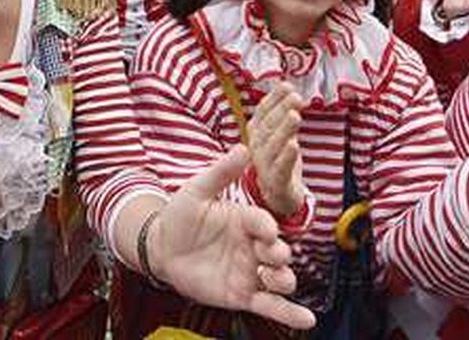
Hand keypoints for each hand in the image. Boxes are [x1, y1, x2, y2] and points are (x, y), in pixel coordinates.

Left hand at [149, 146, 315, 329]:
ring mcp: (250, 272)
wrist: (161, 249)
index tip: (264, 230)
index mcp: (246, 220)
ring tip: (279, 279)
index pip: (263, 223)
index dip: (266, 227)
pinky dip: (290, 314)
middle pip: (279, 252)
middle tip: (272, 255)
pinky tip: (306, 320)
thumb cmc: (180, 216)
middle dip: (279, 254)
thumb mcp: (196, 191)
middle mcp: (254, 246)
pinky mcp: (243, 295)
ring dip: (285, 280)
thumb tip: (242, 147)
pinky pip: (271, 306)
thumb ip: (220, 173)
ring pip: (280, 279)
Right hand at [248, 83, 307, 217]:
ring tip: (295, 115)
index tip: (286, 85)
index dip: (273, 99)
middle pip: (268, 128)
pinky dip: (286, 157)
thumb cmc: (279, 162)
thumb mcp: (279, 136)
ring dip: (284, 130)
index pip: (262, 113)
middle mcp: (256, 149)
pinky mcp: (277, 184)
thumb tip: (288, 87)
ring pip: (273, 147)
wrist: (278, 198)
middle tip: (295, 96)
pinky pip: (281, 169)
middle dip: (281, 110)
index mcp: (256, 136)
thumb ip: (283, 115)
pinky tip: (294, 145)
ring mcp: (265, 167)